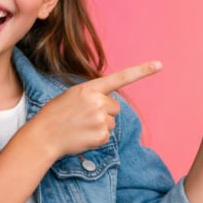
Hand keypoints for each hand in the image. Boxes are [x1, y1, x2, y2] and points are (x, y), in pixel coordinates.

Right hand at [32, 61, 161, 157]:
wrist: (43, 136)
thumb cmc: (56, 114)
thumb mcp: (73, 96)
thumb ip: (94, 94)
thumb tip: (111, 103)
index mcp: (90, 88)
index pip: (120, 77)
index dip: (142, 71)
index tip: (159, 64)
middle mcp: (98, 102)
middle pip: (115, 107)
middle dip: (104, 111)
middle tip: (83, 116)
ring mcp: (100, 120)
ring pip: (111, 122)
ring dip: (99, 125)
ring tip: (80, 126)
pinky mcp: (101, 136)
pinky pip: (107, 136)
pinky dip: (97, 138)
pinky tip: (82, 136)